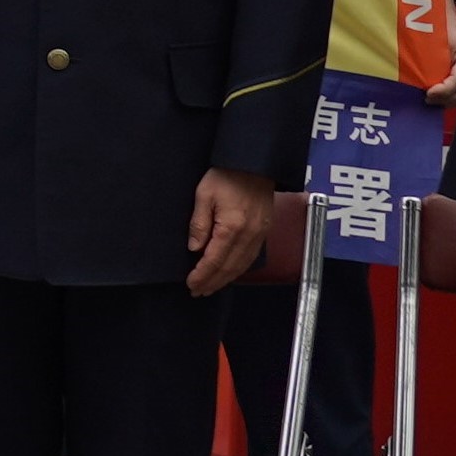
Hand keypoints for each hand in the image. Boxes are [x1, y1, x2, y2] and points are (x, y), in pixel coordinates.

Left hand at [184, 168, 273, 295]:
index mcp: (231, 228)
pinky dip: (239, 269)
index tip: (191, 284)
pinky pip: (251, 257)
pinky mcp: (264, 231)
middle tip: (198, 291)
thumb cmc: (227, 176)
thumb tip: (194, 249)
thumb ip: (199, 223)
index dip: (202, 275)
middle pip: (229, 268)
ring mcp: (259, 235)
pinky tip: (230, 272)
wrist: (255, 164)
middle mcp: (249, 236)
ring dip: (226, 279)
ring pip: (242, 266)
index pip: (214, 260)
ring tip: (211, 287)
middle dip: (212, 282)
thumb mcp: (204, 195)